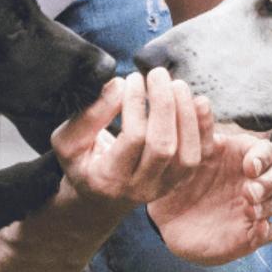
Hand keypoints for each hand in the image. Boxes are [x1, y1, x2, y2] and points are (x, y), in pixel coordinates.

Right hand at [50, 69, 215, 207]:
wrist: (99, 198)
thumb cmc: (82, 162)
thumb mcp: (68, 141)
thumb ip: (89, 115)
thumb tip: (119, 85)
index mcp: (107, 179)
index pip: (133, 138)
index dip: (136, 103)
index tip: (132, 78)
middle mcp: (139, 188)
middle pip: (163, 146)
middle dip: (164, 104)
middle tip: (157, 74)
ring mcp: (163, 187)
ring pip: (187, 154)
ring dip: (186, 114)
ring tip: (176, 85)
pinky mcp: (179, 181)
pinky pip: (200, 155)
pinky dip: (203, 127)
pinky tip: (198, 101)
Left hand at [146, 126, 271, 266]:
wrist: (168, 217)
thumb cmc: (182, 180)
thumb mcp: (187, 155)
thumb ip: (197, 131)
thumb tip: (200, 100)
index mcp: (243, 158)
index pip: (267, 152)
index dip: (263, 158)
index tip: (249, 166)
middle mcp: (255, 182)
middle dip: (270, 183)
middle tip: (249, 191)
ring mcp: (256, 208)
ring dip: (270, 206)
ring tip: (249, 209)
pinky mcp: (250, 234)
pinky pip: (270, 232)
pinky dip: (267, 231)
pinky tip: (256, 230)